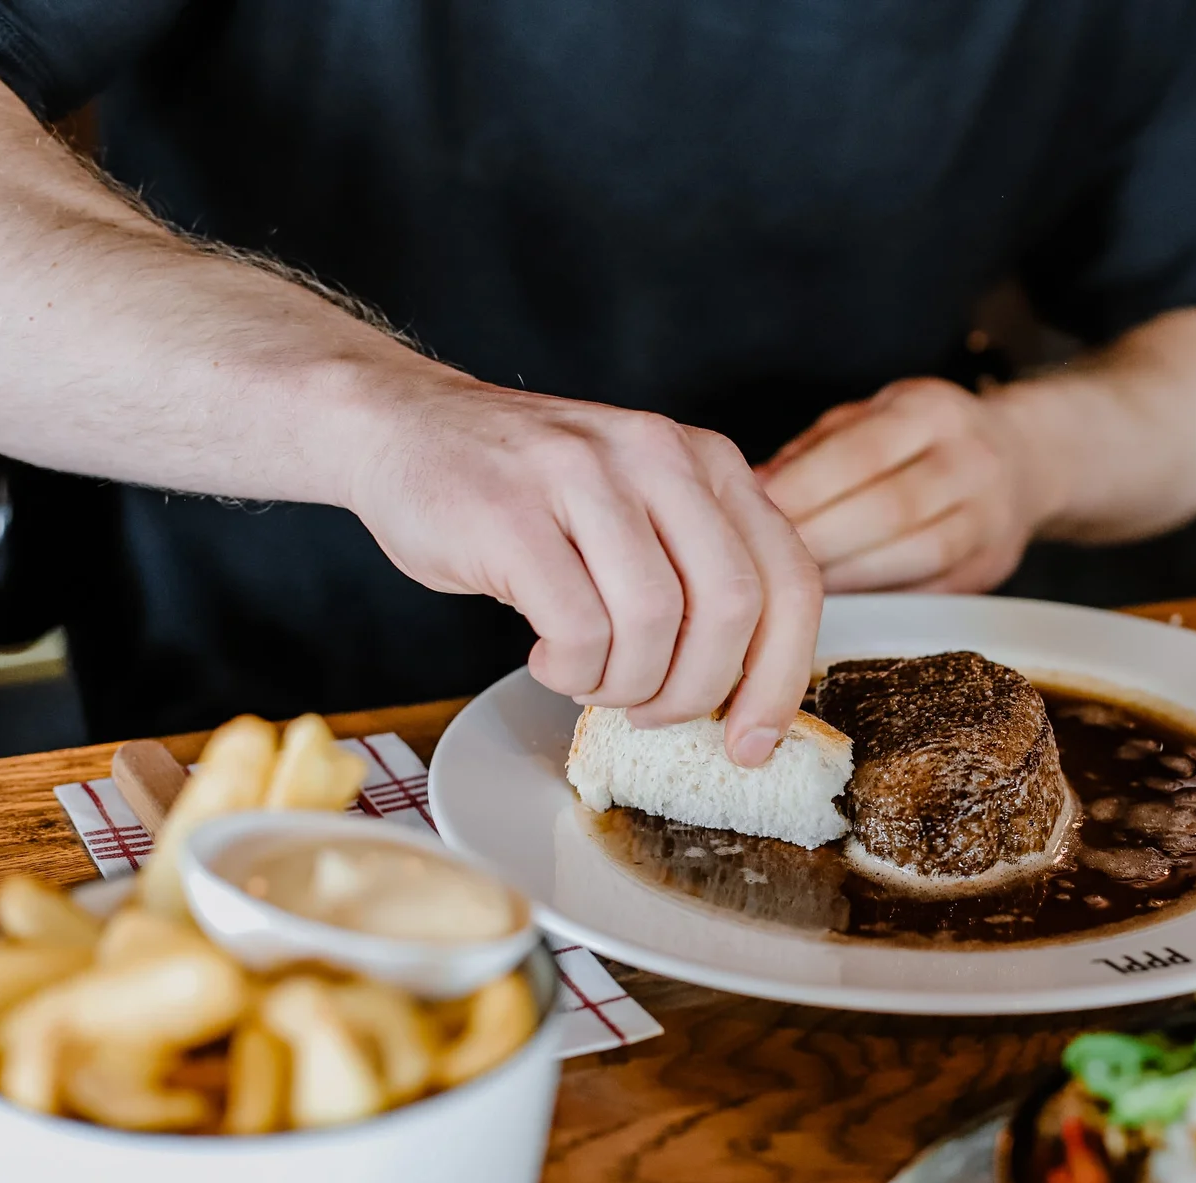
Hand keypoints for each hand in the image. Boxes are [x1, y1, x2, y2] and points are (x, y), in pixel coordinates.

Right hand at [345, 372, 820, 766]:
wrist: (404, 427)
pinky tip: (550, 657)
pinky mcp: (512, 513)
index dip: (782, 676)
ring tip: (590, 678)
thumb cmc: (532, 494)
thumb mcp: (642, 511)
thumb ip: (701, 574)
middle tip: (654, 710)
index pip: (790, 579)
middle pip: (732, 608)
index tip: (753, 741)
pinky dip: (572, 670)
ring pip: (654, 624)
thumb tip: (750, 696)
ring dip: (625, 685)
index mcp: (710, 463)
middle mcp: (660, 456)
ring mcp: (584, 476)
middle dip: (698, 690)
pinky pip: (579, 629)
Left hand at [759, 377, 1052, 592]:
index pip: (861, 453)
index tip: (754, 510)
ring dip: (846, 574)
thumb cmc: (923, 440)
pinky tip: (836, 597)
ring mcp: (990, 518)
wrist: (1023, 460)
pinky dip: (877, 595)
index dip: (804, 487)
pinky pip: (929, 589)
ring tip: (794, 582)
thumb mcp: (872, 418)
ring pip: (915, 555)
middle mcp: (972, 461)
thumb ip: (812, 451)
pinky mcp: (992, 568)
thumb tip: (749, 490)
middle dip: (820, 537)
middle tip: (764, 557)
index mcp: (933, 411)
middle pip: (890, 509)